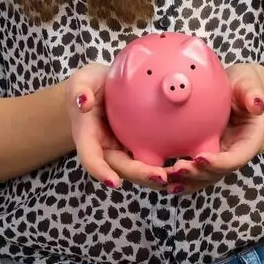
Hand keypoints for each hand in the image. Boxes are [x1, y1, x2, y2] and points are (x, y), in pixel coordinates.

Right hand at [64, 63, 171, 191]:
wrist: (102, 86)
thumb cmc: (89, 84)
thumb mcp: (81, 81)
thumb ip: (79, 90)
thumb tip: (84, 102)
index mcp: (88, 136)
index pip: (91, 158)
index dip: (101, 172)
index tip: (114, 182)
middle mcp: (105, 147)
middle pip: (120, 168)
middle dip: (139, 175)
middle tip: (160, 177)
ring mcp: (122, 147)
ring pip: (137, 167)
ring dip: (154, 175)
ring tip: (177, 175)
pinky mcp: (137, 143)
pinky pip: (149, 156)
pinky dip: (163, 163)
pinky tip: (184, 164)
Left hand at [161, 62, 263, 194]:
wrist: (237, 89)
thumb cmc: (245, 85)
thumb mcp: (250, 85)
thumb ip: (253, 94)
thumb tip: (258, 104)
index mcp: (250, 140)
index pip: (237, 158)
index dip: (220, 163)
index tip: (200, 158)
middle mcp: (236, 153)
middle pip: (219, 173)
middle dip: (198, 175)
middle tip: (176, 169)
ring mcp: (221, 156)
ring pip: (206, 178)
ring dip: (187, 181)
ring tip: (166, 179)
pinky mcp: (208, 154)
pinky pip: (196, 171)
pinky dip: (181, 178)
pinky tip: (163, 179)